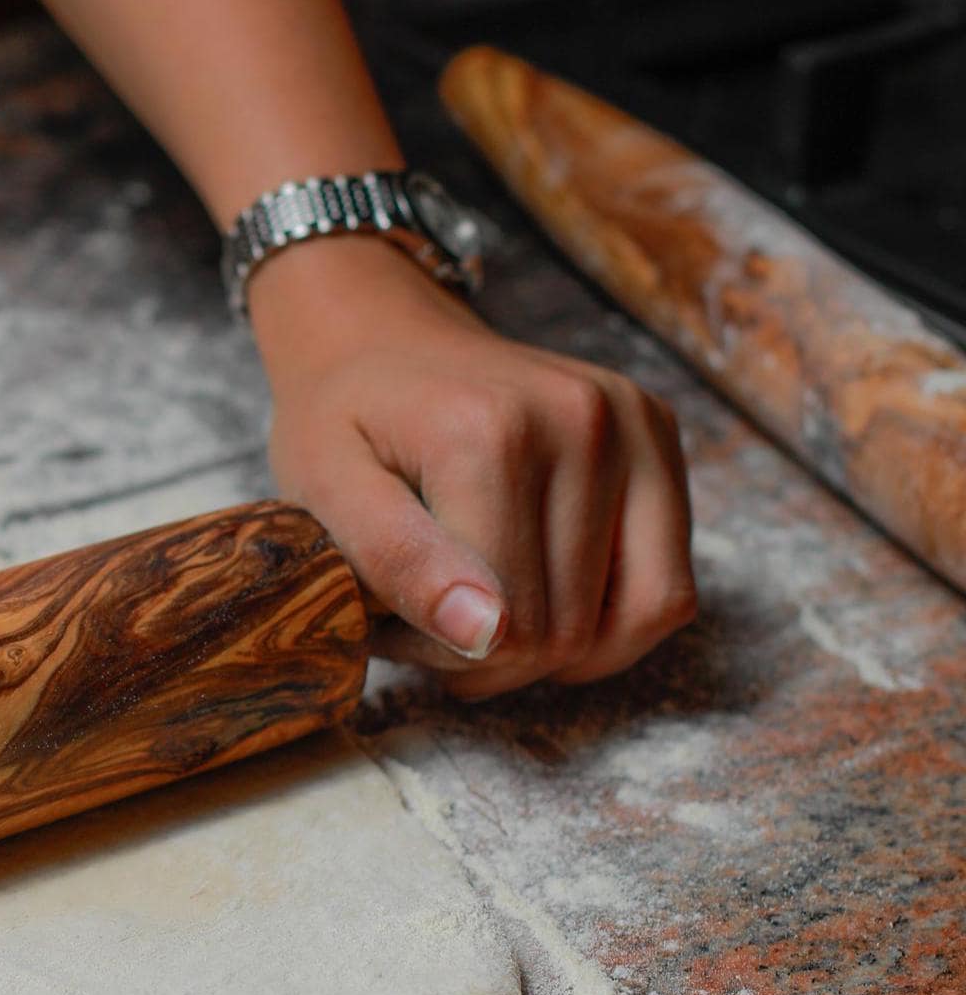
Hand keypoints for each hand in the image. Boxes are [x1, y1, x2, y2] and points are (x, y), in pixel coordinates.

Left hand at [253, 235, 696, 696]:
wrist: (381, 337)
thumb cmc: (342, 423)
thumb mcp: (325, 493)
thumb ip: (395, 562)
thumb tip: (489, 637)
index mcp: (490, 434)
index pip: (508, 628)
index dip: (447, 658)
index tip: (395, 628)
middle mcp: (582, 419)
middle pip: (571, 631)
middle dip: (495, 654)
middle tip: (431, 617)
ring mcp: (634, 421)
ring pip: (636, 616)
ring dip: (559, 648)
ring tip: (488, 612)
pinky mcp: (659, 433)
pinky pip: (669, 583)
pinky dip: (613, 619)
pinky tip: (544, 594)